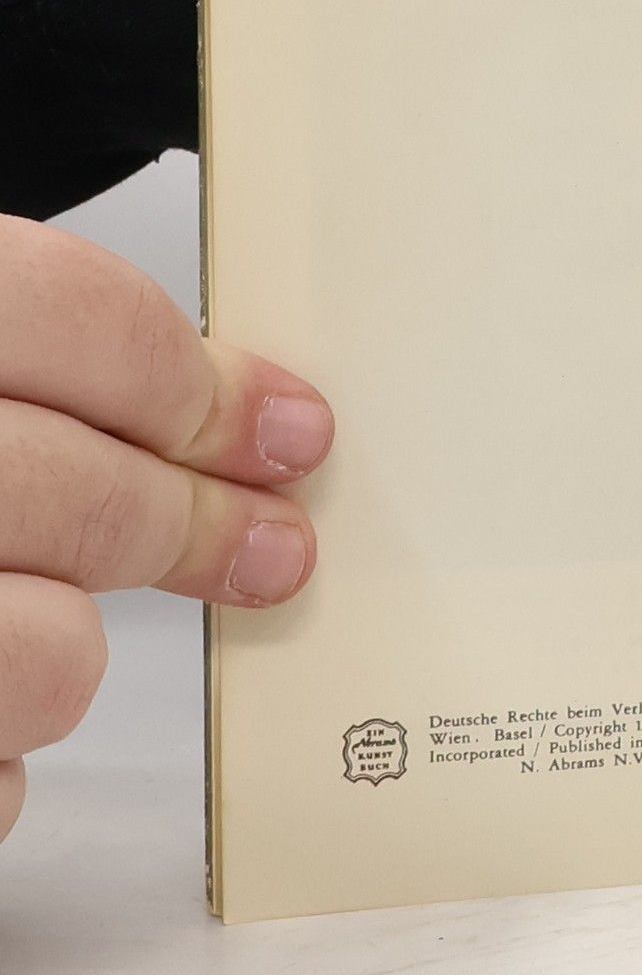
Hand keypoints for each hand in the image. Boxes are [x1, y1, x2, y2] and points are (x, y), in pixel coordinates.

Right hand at [0, 216, 332, 845]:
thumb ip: (20, 373)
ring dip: (58, 654)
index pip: (67, 314)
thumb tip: (231, 420)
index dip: (198, 383)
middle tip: (262, 544)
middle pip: (81, 491)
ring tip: (15, 627)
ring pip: (47, 660)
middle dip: (195, 524)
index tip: (283, 432)